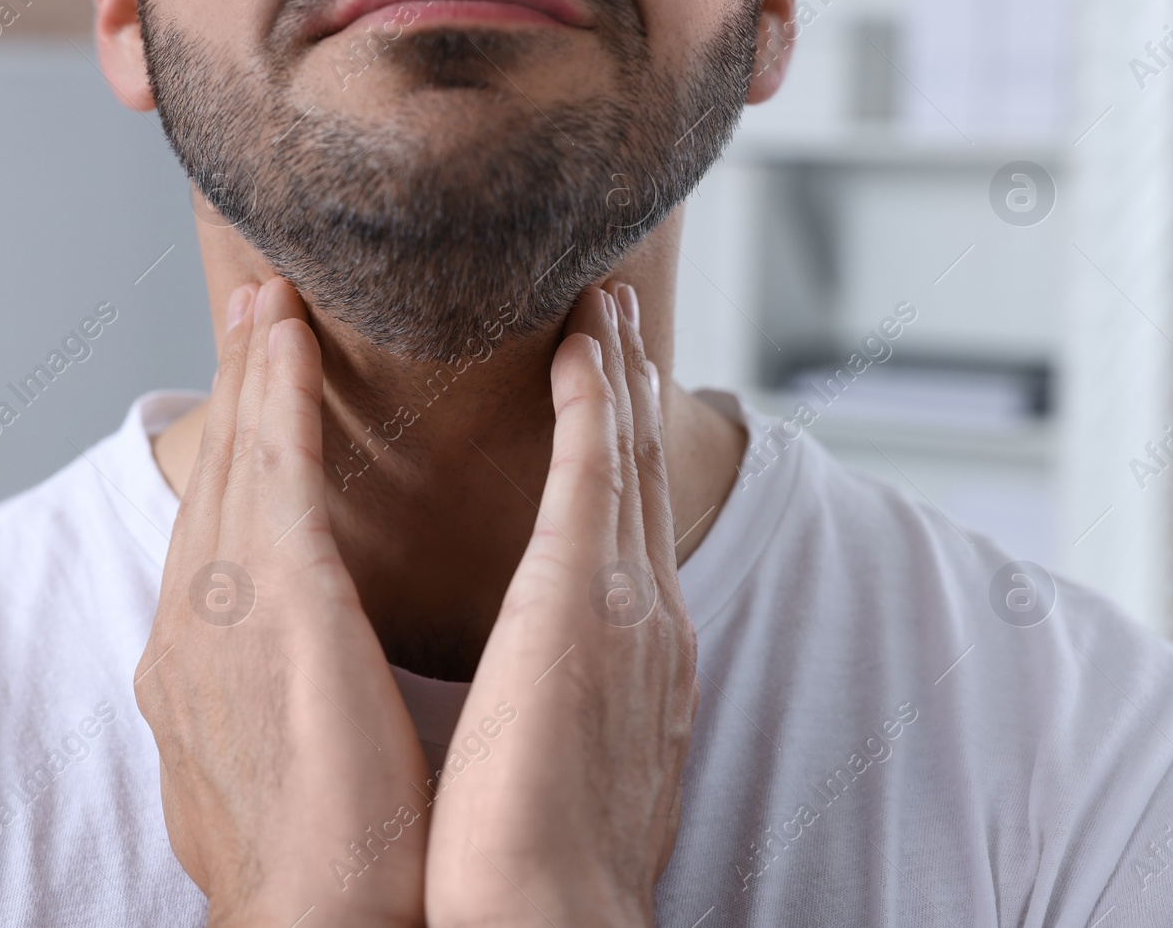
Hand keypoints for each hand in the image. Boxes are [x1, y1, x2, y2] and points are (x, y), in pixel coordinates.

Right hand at [134, 278, 431, 927]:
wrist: (313, 920)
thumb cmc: (320, 863)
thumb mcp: (271, 765)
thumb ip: (266, 701)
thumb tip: (284, 679)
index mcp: (193, 665)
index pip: (216, 533)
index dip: (234, 453)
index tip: (254, 393)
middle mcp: (187, 623)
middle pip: (215, 481)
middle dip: (234, 391)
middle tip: (253, 309)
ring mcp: (218, 606)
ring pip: (239, 460)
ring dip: (253, 371)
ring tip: (269, 300)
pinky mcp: (271, 600)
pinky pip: (275, 469)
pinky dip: (276, 395)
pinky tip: (285, 337)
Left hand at [425, 284, 697, 927]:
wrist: (540, 918)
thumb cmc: (525, 862)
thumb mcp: (553, 758)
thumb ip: (555, 702)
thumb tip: (533, 688)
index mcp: (632, 660)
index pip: (625, 530)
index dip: (621, 455)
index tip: (604, 396)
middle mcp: (646, 617)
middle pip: (641, 476)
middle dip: (630, 392)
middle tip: (617, 318)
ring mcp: (627, 599)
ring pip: (627, 454)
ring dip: (617, 373)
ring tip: (605, 305)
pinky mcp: (587, 594)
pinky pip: (597, 467)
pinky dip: (596, 398)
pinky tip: (584, 343)